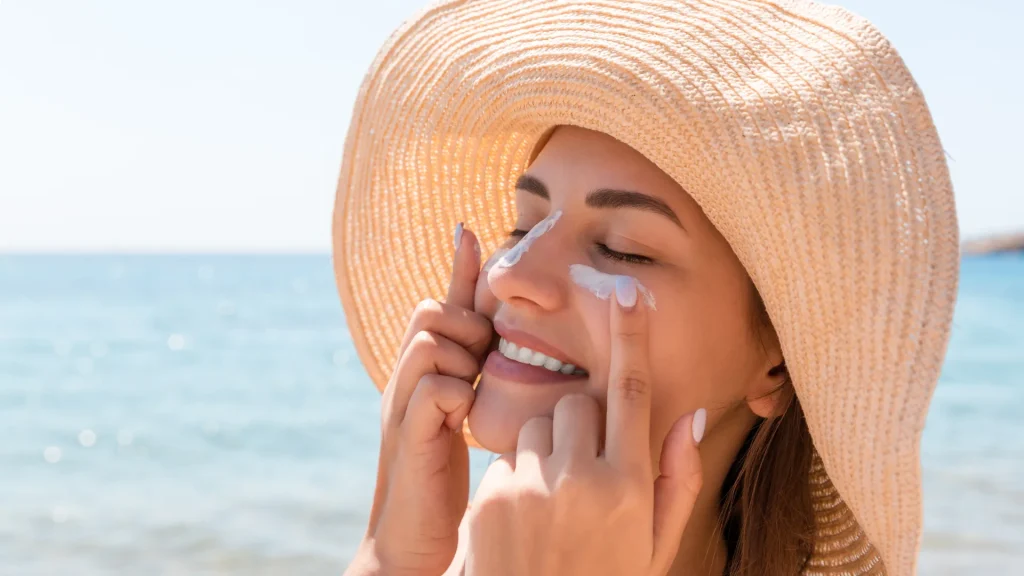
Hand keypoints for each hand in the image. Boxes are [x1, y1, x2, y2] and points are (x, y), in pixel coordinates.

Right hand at [348, 224, 491, 575]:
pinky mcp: (407, 436)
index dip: (457, 268)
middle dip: (464, 323)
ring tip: (472, 389)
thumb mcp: (464, 418)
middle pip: (429, 311)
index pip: (440, 305)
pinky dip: (454, 393)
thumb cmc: (445, 480)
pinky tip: (464, 419)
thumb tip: (500, 344)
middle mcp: (406, 380)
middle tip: (481, 357)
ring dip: (461, 356)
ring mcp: (401, 405)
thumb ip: (477, 379)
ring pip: (429, 340)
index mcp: (424, 373)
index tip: (471, 228)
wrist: (413, 541)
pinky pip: (432, 386)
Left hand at [464, 276, 704, 575]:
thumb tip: (693, 414)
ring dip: (547, 450)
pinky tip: (523, 520)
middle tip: (582, 472)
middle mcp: (582, 480)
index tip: (627, 292)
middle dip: (581, 425)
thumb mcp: (654, 544)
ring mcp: (532, 487)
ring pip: (538, 425)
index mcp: (630, 487)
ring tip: (552, 504)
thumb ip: (678, 479)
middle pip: (577, 404)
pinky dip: (517, 477)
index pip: (633, 393)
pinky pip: (507, 457)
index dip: (631, 337)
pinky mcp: (491, 496)